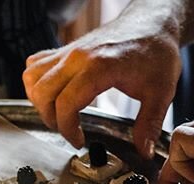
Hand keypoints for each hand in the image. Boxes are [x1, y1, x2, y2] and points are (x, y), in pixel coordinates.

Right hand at [23, 10, 180, 157]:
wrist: (153, 22)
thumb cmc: (156, 52)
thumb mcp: (161, 92)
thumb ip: (149, 124)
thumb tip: (143, 150)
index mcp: (99, 66)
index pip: (66, 103)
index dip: (67, 129)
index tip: (78, 141)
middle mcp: (78, 56)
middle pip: (43, 93)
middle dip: (51, 119)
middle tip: (68, 130)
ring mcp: (69, 50)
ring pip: (32, 77)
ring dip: (39, 101)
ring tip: (58, 114)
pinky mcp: (65, 49)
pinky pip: (35, 65)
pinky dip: (37, 82)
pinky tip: (53, 94)